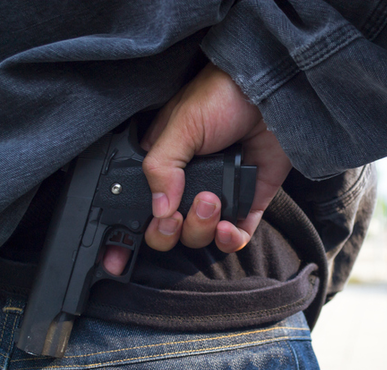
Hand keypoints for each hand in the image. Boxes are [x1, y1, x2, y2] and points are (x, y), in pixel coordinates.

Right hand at [103, 63, 291, 274]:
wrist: (270, 93)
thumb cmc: (222, 97)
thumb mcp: (180, 125)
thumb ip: (161, 167)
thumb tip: (159, 209)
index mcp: (162, 166)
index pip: (137, 206)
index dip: (125, 234)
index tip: (116, 260)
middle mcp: (186, 185)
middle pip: (167, 230)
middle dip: (169, 231)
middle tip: (177, 214)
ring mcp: (218, 195)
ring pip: (198, 237)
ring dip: (201, 228)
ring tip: (211, 200)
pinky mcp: (247, 201)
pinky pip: (235, 236)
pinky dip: (230, 240)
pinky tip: (227, 228)